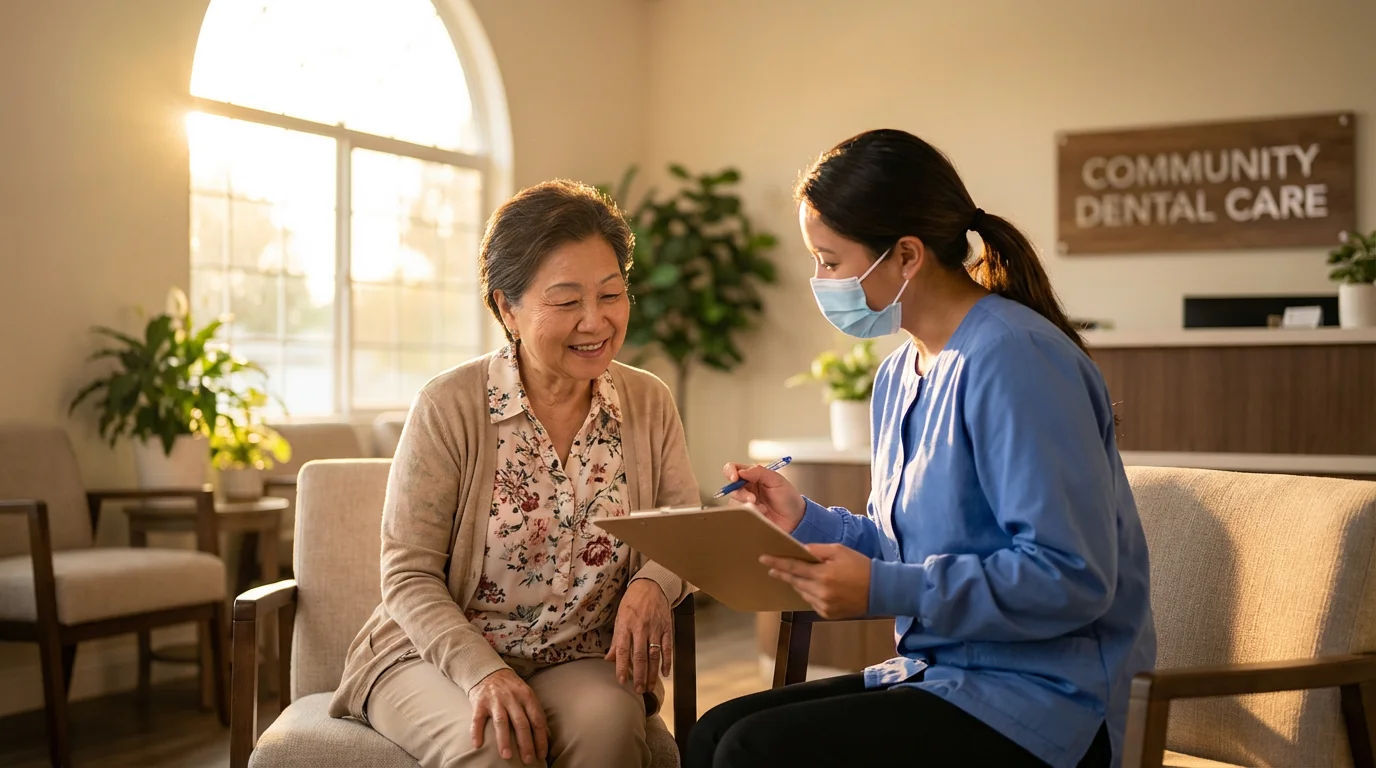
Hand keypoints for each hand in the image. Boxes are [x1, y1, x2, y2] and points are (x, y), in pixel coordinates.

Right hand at [468, 668, 547, 764]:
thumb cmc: (511, 688)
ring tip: (507, 756)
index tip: (542, 754)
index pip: (537, 720)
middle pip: (521, 723)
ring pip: (501, 722)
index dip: (540, 738)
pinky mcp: (479, 702)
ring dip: (504, 740)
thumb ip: (535, 713)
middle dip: (526, 743)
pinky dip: (476, 732)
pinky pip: (477, 719)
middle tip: (528, 760)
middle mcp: (512, 698)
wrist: (488, 671)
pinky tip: (478, 745)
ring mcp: (495, 700)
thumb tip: (546, 736)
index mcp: (527, 696)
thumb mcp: (527, 695)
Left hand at [605, 578, 671, 694]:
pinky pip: (667, 647)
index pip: (623, 650)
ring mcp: (655, 628)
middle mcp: (640, 628)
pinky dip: (667, 661)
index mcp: (626, 626)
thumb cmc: (632, 602)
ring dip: (652, 673)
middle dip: (639, 675)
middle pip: (640, 656)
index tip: (622, 681)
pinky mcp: (666, 627)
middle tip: (638, 690)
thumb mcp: (619, 618)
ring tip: (650, 687)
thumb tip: (609, 659)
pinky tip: (664, 673)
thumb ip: (616, 640)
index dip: (622, 667)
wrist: (650, 585)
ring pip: (654, 655)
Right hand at [722, 462, 805, 532]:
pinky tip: (762, 514)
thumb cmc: (788, 498)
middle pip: (732, 487)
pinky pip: (739, 513)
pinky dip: (750, 513)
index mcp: (753, 476)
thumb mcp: (777, 480)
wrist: (795, 519)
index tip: (735, 478)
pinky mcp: (747, 515)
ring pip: (734, 501)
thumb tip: (741, 471)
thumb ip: (759, 472)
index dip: (730, 472)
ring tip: (763, 509)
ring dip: (748, 505)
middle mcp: (747, 488)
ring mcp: (746, 502)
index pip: (734, 469)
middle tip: (753, 499)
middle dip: (741, 493)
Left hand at [761, 543, 871, 618]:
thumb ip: (817, 550)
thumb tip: (799, 550)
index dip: (777, 562)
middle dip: (783, 573)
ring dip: (796, 583)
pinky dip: (808, 593)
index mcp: (824, 574)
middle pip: (795, 581)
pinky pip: (811, 602)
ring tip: (791, 575)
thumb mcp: (839, 551)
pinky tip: (810, 586)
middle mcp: (821, 592)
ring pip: (801, 592)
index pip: (794, 567)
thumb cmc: (860, 566)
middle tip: (772, 567)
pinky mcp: (828, 614)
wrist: (880, 590)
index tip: (763, 559)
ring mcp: (824, 605)